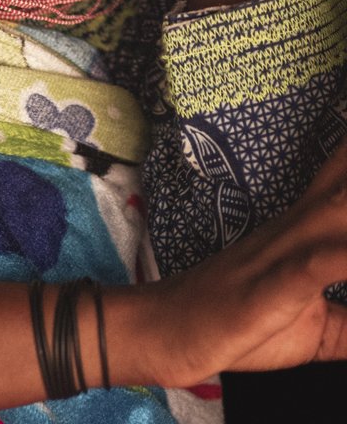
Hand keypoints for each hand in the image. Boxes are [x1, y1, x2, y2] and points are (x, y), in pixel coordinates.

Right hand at [141, 141, 346, 385]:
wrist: (174, 328)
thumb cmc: (243, 326)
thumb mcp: (317, 330)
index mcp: (307, 225)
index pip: (341, 174)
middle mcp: (301, 225)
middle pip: (344, 179)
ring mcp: (288, 247)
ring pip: (341, 209)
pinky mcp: (278, 281)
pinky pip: (321, 261)